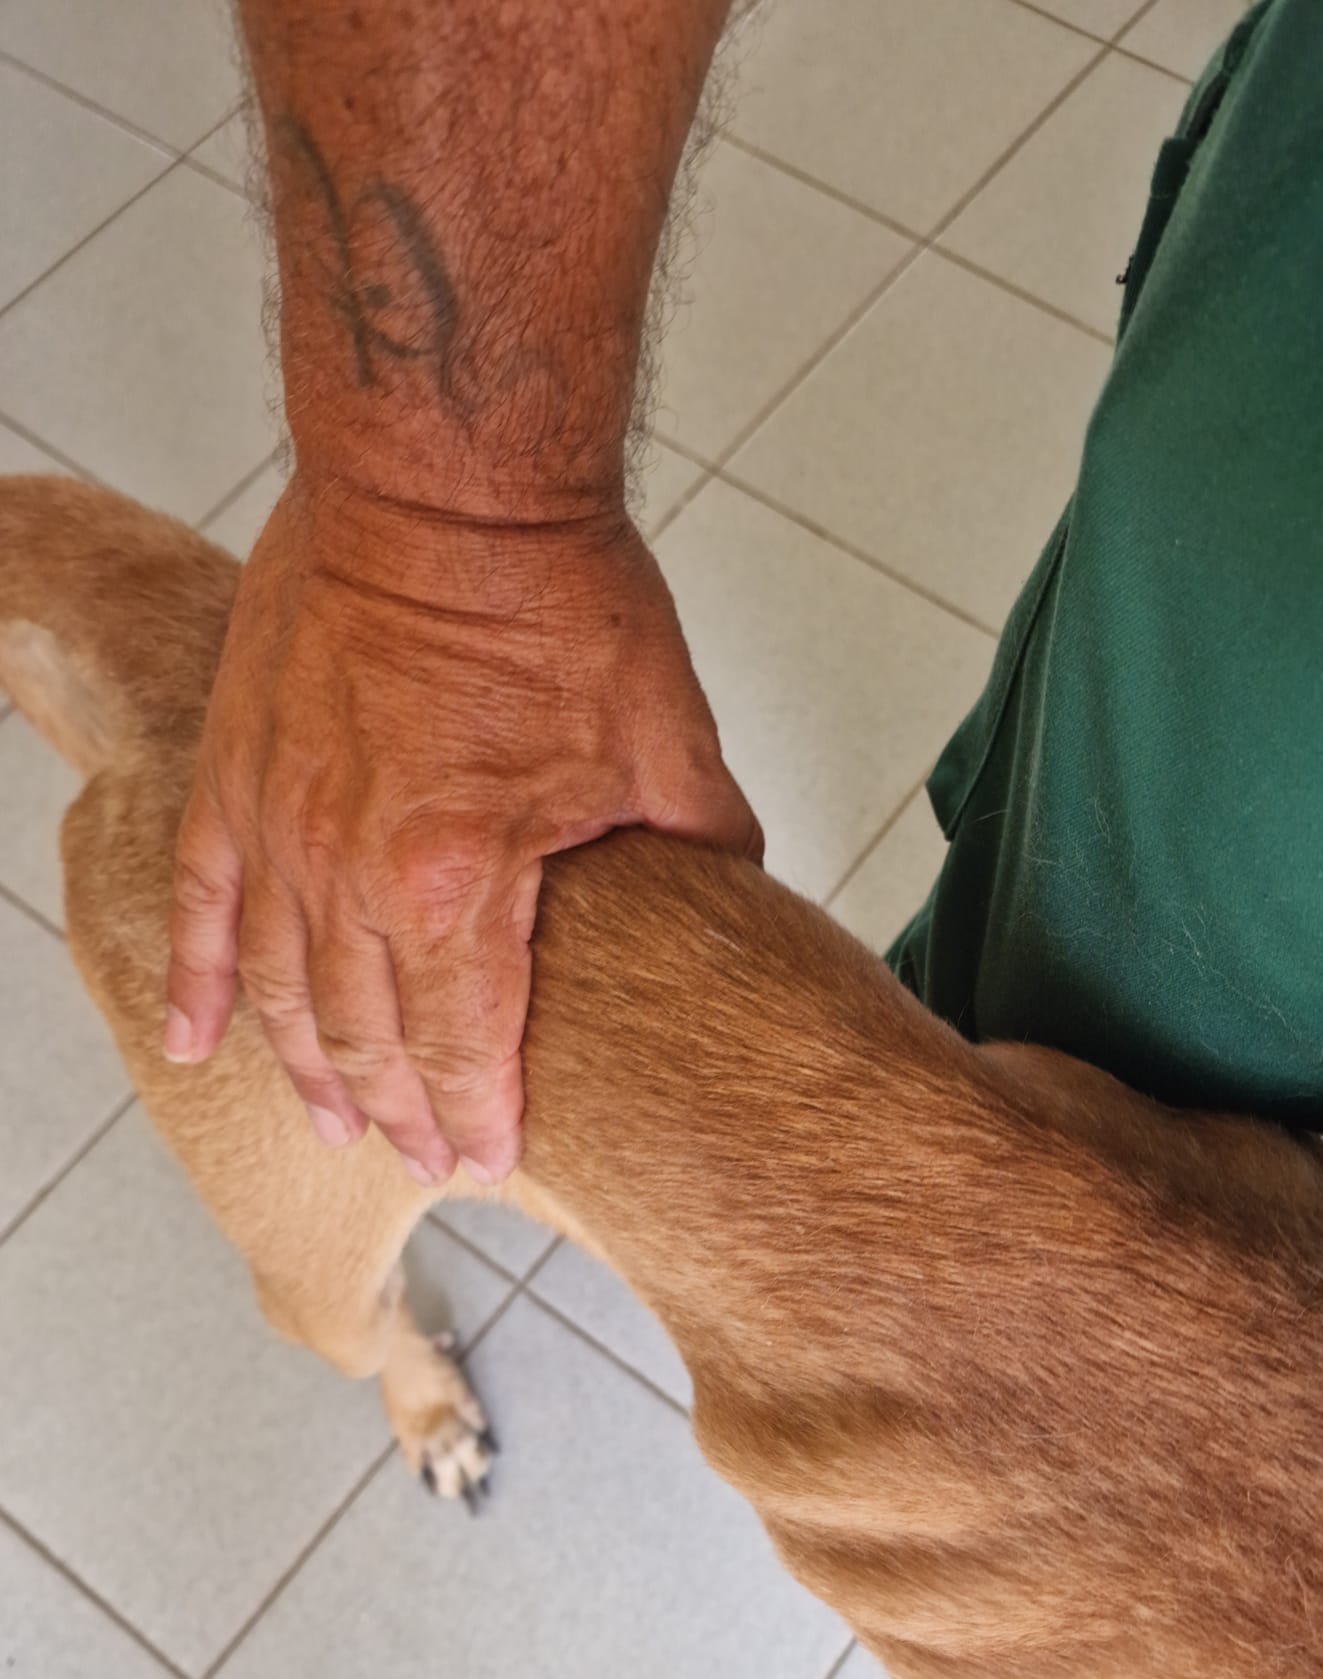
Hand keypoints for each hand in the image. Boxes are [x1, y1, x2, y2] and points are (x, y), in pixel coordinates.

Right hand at [166, 476, 760, 1184]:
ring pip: (285, 990)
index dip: (478, 1117)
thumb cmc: (557, 595)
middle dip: (403, 1112)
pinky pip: (204, 902)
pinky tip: (195, 1045)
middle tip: (427, 1158)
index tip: (491, 1160)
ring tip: (335, 1126)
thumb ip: (701, 846)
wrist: (446, 480)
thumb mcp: (665, 741)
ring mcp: (281, 826)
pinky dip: (201, 981)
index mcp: (458, 883)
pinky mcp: (239, 773)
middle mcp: (350, 873)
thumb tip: (733, 897)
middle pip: (370, 1036)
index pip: (464, 1046)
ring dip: (311, 1070)